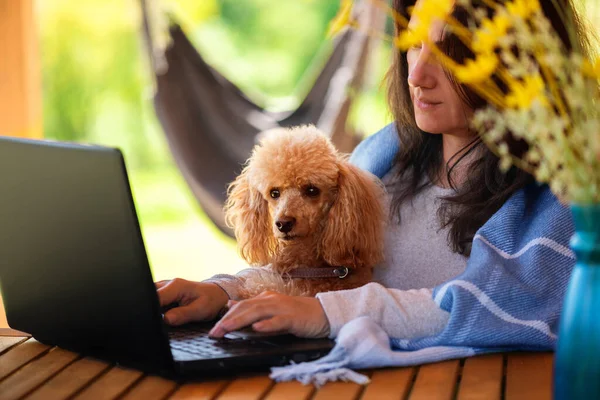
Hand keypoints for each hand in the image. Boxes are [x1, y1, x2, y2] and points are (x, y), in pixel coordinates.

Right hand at [155, 278, 228, 325]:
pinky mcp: (164, 293)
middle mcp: (168, 284)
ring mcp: (165, 287)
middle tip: (155, 321)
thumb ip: (182, 315)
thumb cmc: (211, 301)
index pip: (154, 297)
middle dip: (148, 308)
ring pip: (150, 297)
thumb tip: (166, 319)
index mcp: (175, 286)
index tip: (153, 321)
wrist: (217, 294)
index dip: (151, 310)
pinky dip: (155, 307)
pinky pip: (154, 299)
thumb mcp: (200, 310)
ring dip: (151, 308)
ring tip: (161, 316)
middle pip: (148, 296)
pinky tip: (160, 315)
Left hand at [208, 291, 329, 338]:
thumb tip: (230, 305)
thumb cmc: (297, 314)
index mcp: (266, 299)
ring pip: (258, 312)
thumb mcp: (271, 309)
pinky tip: (257, 328)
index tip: (213, 329)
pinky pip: (279, 321)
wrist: (323, 313)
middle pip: (246, 308)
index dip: (226, 316)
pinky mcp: (294, 318)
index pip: (242, 306)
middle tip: (214, 332)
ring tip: (227, 328)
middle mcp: (272, 300)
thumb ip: (251, 307)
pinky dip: (268, 324)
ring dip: (241, 320)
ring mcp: (283, 308)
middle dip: (228, 320)